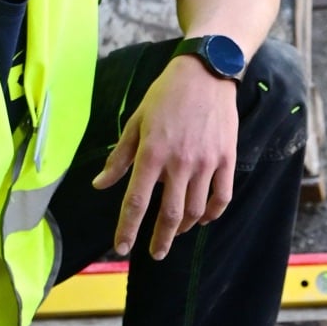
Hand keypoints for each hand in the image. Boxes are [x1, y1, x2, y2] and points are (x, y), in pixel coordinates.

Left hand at [93, 54, 238, 260]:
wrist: (207, 72)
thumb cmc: (166, 94)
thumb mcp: (136, 121)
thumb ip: (119, 158)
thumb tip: (100, 185)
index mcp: (152, 153)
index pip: (136, 201)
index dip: (128, 229)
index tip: (122, 248)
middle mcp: (179, 162)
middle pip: (170, 214)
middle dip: (161, 240)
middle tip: (156, 253)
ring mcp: (206, 162)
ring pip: (195, 209)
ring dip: (184, 227)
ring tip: (176, 231)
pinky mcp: (226, 158)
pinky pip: (221, 197)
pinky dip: (212, 214)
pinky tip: (203, 219)